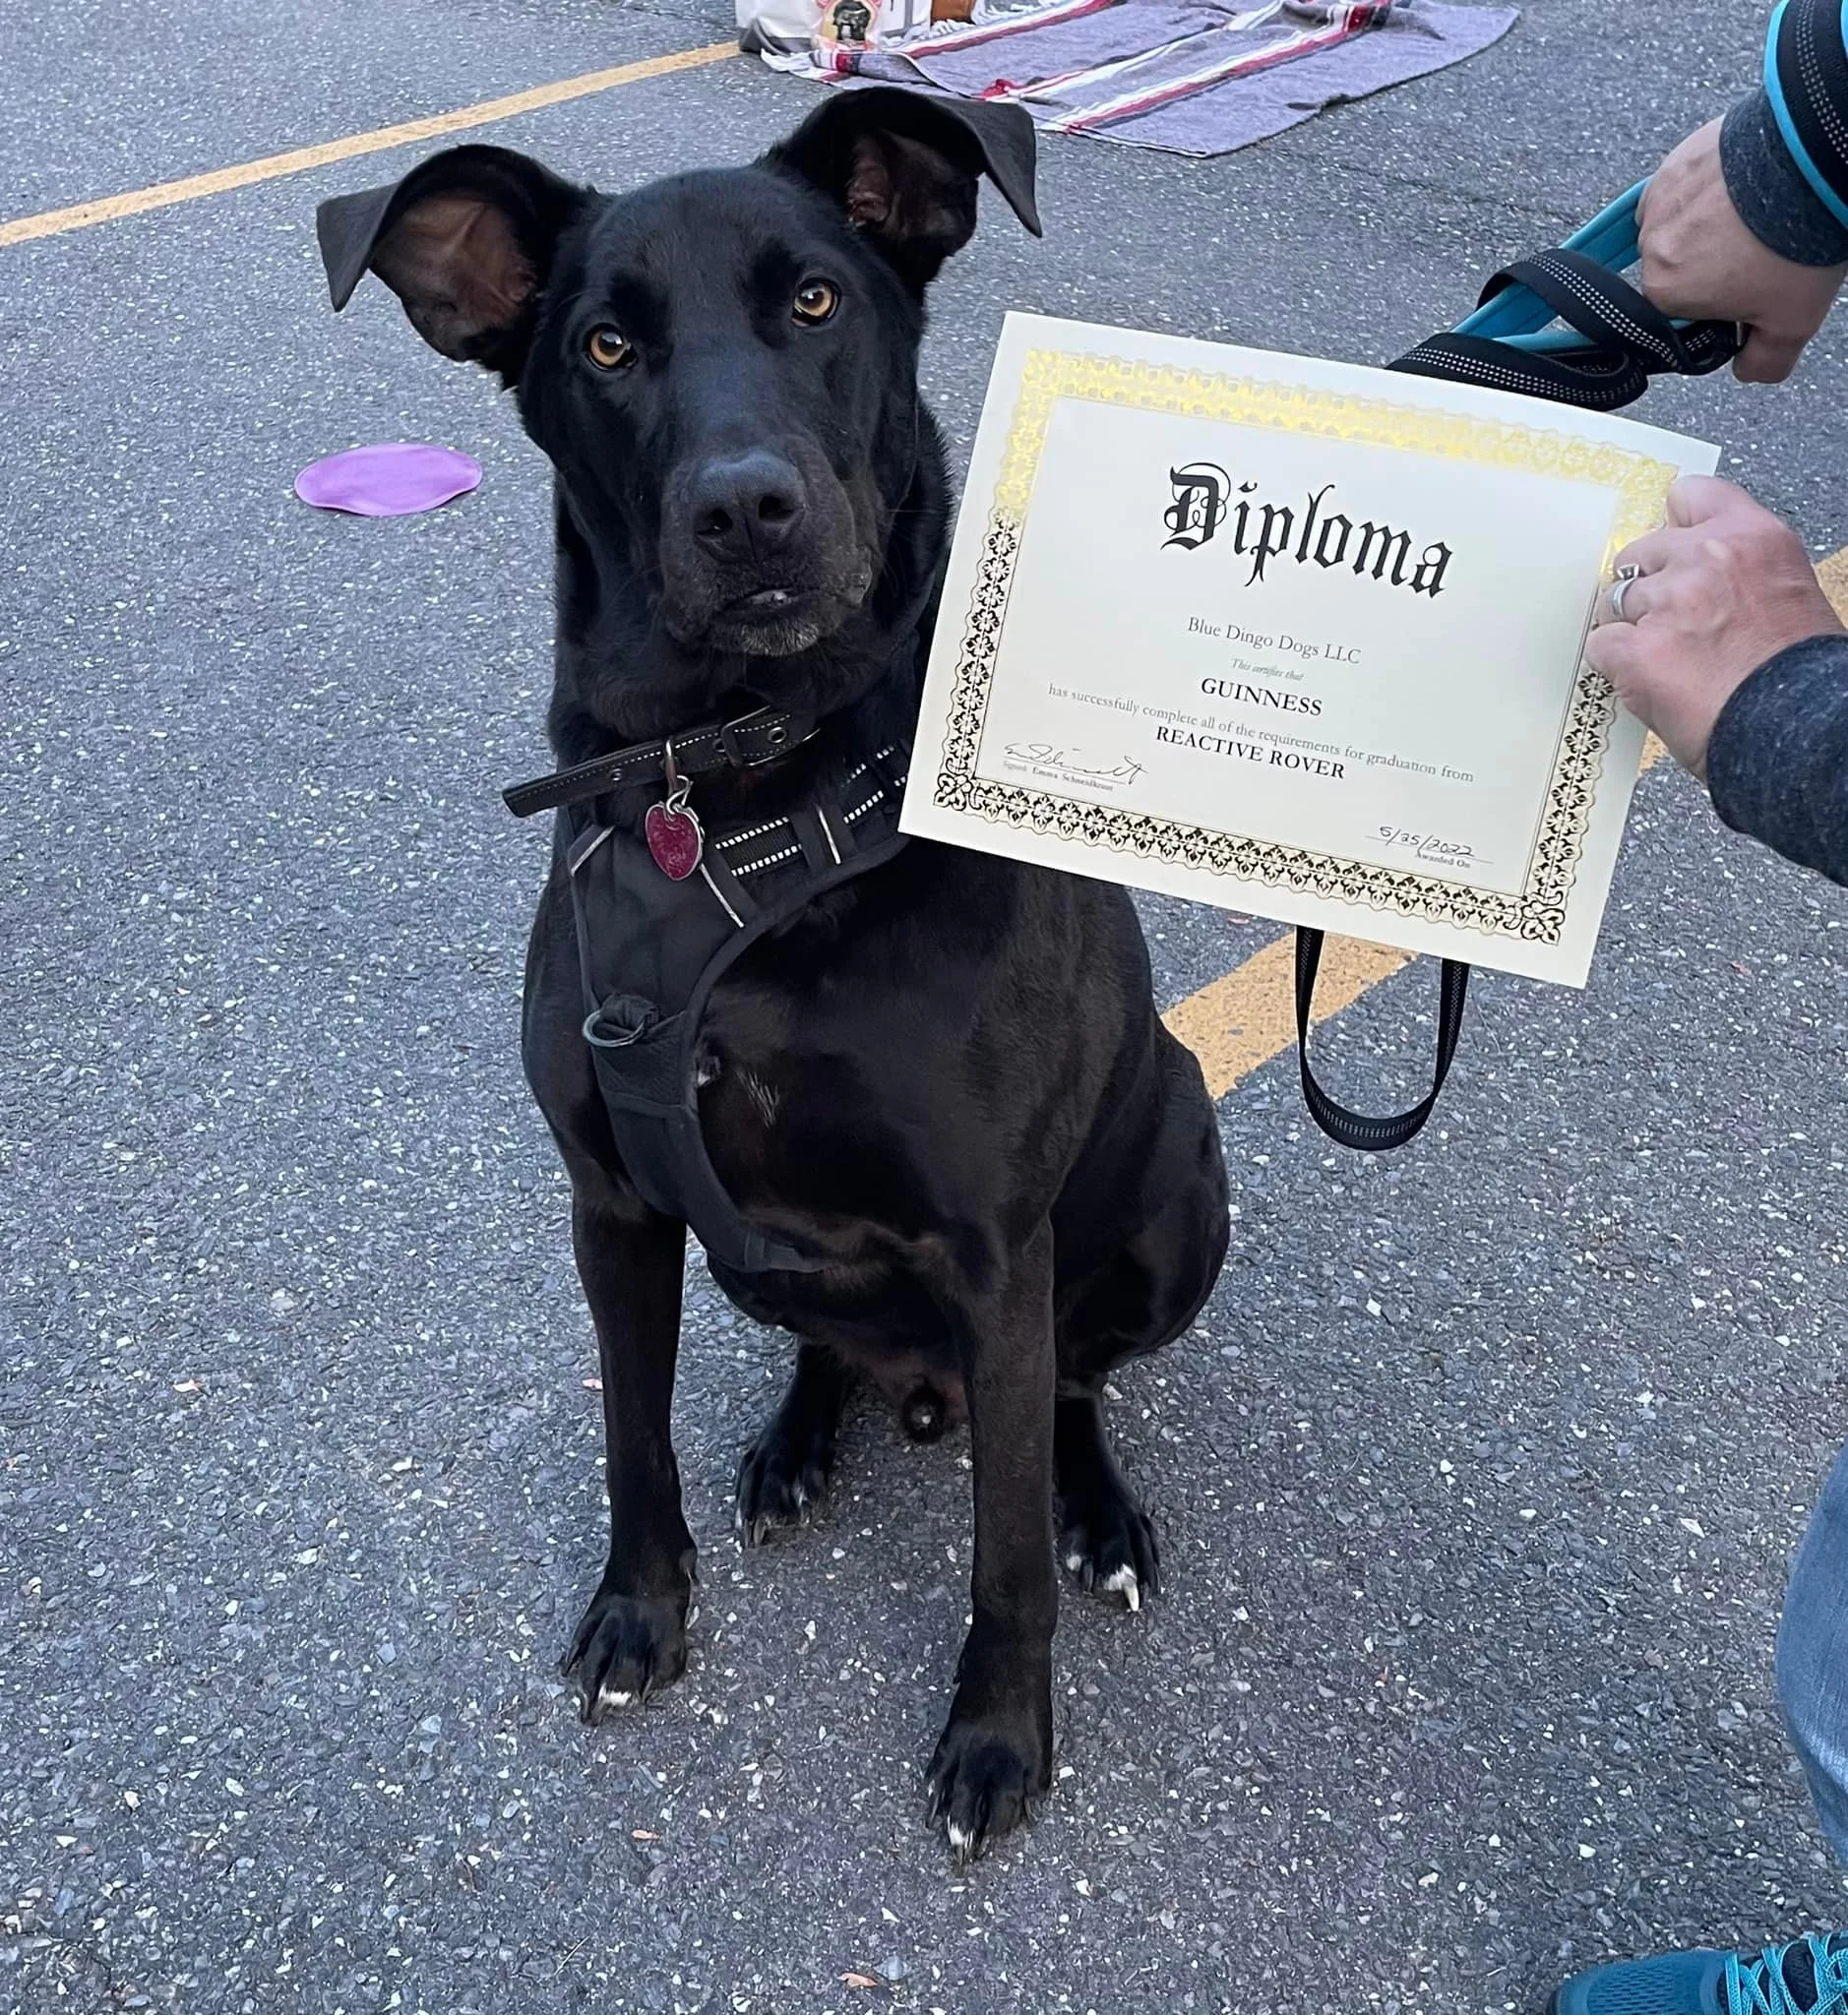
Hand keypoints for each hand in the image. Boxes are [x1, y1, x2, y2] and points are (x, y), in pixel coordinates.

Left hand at [1586, 475, 1841, 777]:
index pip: (1690, 496)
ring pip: (1614, 600)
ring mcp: (1669, 601)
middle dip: (1646, 586)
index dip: (1672, 526)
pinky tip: (1646, 681)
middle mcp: (1708, 557)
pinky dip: (1614, 664)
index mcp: (1754, 537)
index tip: (1671, 551)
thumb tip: (1690, 571)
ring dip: (1629, 628)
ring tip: (1666, 660)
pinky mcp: (1636, 649)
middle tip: (1670, 625)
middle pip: (1639, 552)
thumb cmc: (1794, 671)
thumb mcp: (1782, 592)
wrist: (1796, 726)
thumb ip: (1734, 571)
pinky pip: (1599, 644)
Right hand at [1637, 119, 1846, 381]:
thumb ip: (1763, 362)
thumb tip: (1745, 369)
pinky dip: (1712, 186)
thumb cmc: (1796, 243)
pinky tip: (1748, 186)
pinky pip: (1687, 183)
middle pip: (1679, 265)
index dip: (1720, 302)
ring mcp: (1661, 197)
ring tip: (1759, 214)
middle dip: (1713, 261)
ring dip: (1711, 222)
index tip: (1753, 288)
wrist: (1813, 162)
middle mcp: (1651, 245)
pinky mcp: (1680, 157)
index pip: (1682, 309)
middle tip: (1763, 248)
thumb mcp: (1793, 323)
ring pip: (1681, 223)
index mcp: (1665, 293)